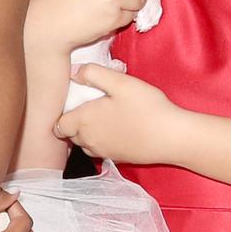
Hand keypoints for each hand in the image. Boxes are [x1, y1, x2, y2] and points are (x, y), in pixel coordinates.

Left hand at [53, 62, 181, 164]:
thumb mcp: (120, 82)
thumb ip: (93, 74)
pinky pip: (101, 150)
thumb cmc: (147, 107)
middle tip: (92, 106)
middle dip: (75, 122)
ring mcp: (102, 152)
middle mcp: (88, 141)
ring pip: (85, 143)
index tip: (76, 102)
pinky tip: (119, 129)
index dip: (63, 113)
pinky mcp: (116, 159)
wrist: (172, 137)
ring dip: (89, 133)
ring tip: (105, 117)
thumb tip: (74, 72)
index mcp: (83, 122)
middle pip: (70, 134)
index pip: (58, 124)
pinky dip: (103, 141)